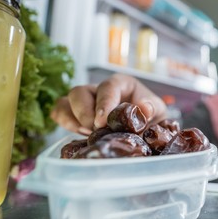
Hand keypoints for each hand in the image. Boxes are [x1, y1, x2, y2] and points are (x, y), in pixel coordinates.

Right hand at [50, 74, 166, 134]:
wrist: (146, 126)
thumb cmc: (150, 115)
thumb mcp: (157, 110)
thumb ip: (151, 107)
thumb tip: (143, 109)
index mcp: (120, 84)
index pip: (107, 87)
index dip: (103, 103)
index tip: (102, 121)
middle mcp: (100, 90)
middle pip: (79, 92)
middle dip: (84, 113)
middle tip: (96, 130)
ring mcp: (86, 101)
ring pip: (65, 101)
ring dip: (72, 120)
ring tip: (87, 134)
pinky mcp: (76, 114)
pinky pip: (59, 112)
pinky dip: (64, 123)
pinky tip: (81, 135)